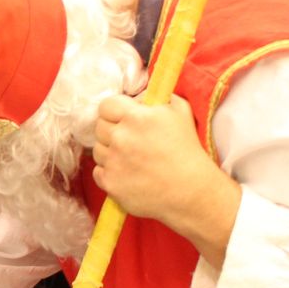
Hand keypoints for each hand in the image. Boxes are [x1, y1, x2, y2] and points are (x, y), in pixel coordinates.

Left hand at [92, 95, 240, 261]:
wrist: (191, 190)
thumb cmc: (187, 149)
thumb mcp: (180, 111)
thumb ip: (156, 97)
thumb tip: (136, 97)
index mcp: (136, 117)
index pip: (106, 105)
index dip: (114, 111)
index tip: (123, 118)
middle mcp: (120, 137)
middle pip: (99, 127)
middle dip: (113, 130)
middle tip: (131, 140)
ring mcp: (113, 162)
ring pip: (98, 150)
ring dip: (111, 152)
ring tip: (134, 159)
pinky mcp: (109, 183)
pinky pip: (98, 171)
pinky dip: (110, 172)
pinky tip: (129, 173)